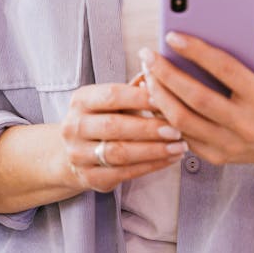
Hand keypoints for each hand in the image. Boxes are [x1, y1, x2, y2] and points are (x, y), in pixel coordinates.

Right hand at [59, 79, 186, 193]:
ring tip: (179, 146)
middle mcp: (74, 126)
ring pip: (119, 153)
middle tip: (177, 129)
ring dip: (154, 150)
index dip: (140, 98)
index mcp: (81, 100)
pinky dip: (150, 166)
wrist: (74, 155)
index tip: (166, 100)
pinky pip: (123, 173)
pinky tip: (169, 159)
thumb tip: (160, 75)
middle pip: (114, 126)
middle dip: (149, 128)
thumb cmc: (102, 120)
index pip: (112, 95)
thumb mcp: (112, 102)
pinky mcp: (89, 177)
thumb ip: (134, 90)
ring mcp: (79, 154)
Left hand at [139, 28, 253, 178]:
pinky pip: (183, 136)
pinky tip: (156, 95)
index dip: (196, 51)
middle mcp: (244, 123)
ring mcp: (228, 143)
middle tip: (147, 54)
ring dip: (159, 95)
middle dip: (166, 74)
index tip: (172, 35)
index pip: (225, 70)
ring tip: (147, 73)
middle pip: (196, 97)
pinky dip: (165, 115)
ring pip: (183, 120)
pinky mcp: (216, 156)